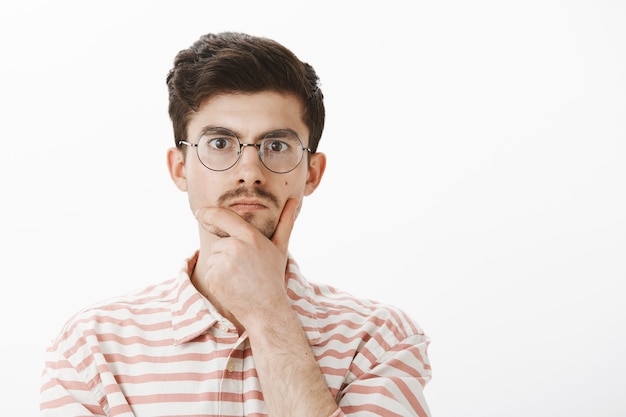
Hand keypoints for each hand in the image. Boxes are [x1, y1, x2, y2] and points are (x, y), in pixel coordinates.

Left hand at [194, 198, 299, 327]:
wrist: (266, 309)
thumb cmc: (273, 277)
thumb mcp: (280, 247)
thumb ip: (285, 222)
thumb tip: (295, 200)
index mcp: (251, 237)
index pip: (224, 217)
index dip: (210, 213)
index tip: (201, 213)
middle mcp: (236, 247)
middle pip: (219, 242)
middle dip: (227, 253)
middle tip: (244, 269)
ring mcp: (223, 262)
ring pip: (213, 257)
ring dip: (221, 266)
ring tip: (239, 278)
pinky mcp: (214, 277)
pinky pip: (209, 271)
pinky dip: (216, 279)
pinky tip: (231, 286)